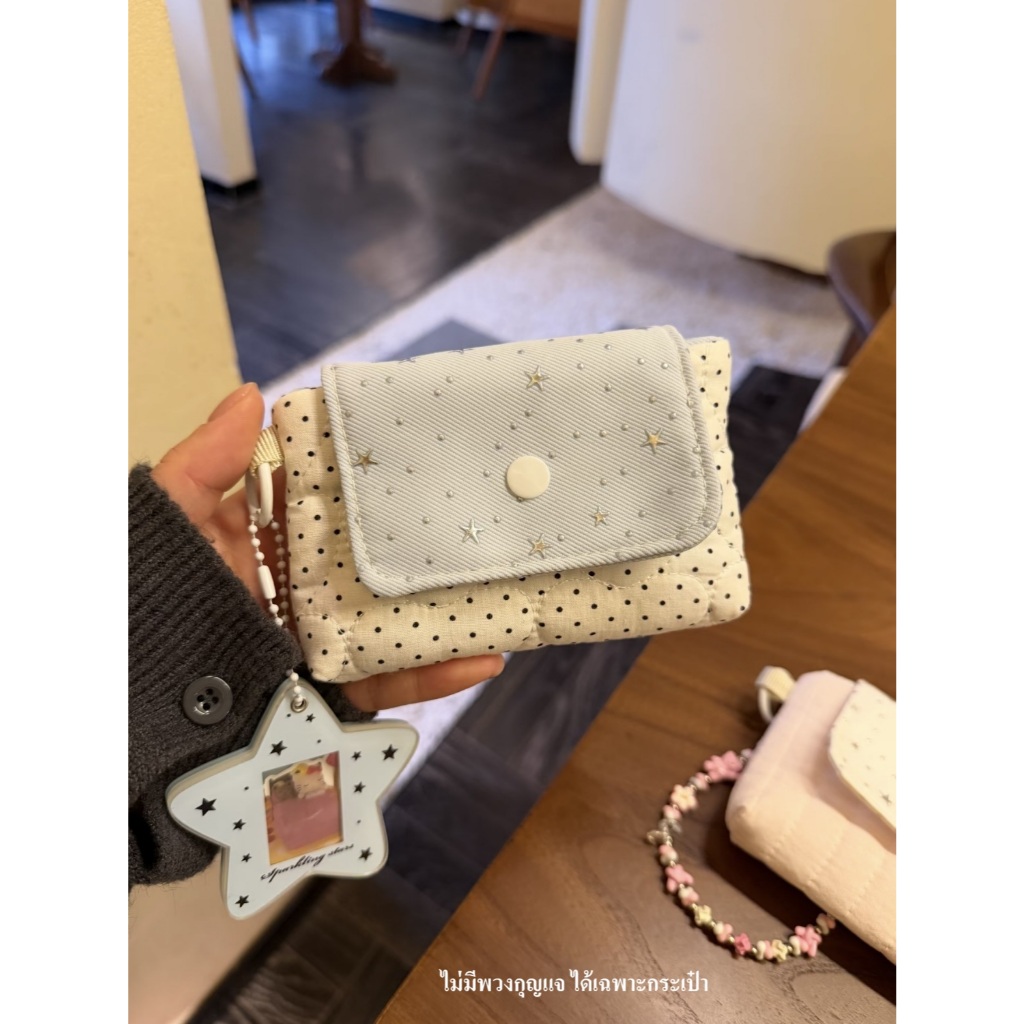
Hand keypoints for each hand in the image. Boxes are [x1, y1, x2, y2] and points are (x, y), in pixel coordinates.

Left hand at [150, 383, 504, 710]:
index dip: (379, 478)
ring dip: (456, 610)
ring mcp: (328, 639)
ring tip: (509, 589)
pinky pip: (394, 683)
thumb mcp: (173, 519)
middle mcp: (308, 587)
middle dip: (434, 545)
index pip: (336, 502)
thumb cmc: (154, 600)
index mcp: (273, 540)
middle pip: (381, 561)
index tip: (430, 450)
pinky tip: (486, 658)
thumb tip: (255, 390)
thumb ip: (208, 460)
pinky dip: (439, 675)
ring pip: (402, 621)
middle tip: (491, 517)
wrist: (144, 707)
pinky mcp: (337, 691)